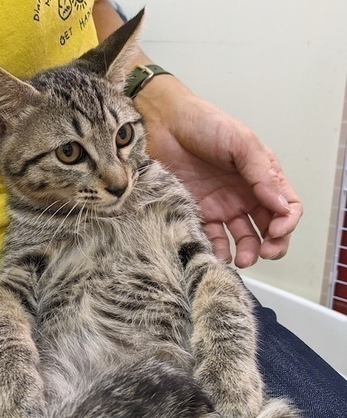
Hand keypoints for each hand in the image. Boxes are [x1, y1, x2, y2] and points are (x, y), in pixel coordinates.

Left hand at [134, 75, 302, 267]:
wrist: (164, 124)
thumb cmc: (205, 124)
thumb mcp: (242, 143)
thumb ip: (262, 174)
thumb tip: (281, 207)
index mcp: (262, 177)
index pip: (286, 207)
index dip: (287, 223)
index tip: (276, 231)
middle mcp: (245, 195)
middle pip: (267, 229)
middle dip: (271, 245)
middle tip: (265, 254)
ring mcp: (222, 207)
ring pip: (242, 239)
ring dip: (246, 253)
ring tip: (241, 260)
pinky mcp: (198, 214)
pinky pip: (212, 239)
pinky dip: (218, 251)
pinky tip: (217, 256)